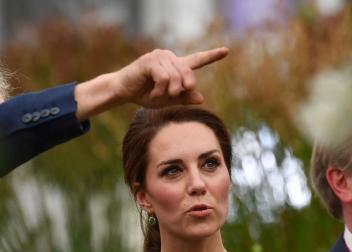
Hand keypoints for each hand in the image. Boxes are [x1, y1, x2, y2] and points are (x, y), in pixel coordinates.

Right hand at [75, 47, 228, 118]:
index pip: (197, 60)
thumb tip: (201, 97)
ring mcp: (160, 56)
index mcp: (176, 66)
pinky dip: (160, 90)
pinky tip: (153, 92)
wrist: (124, 92)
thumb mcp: (168, 100)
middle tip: (173, 95)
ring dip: (168, 92)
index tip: (226, 51)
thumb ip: (184, 98)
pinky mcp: (150, 60)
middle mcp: (170, 57)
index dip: (212, 56)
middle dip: (184, 88)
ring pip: (176, 77)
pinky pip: (164, 78)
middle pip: (188, 73)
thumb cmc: (145, 94)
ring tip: (158, 95)